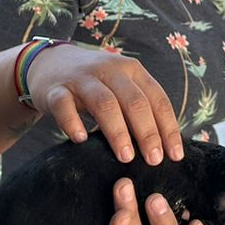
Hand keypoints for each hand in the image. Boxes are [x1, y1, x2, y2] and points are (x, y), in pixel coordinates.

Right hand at [27, 43, 182, 164]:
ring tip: (126, 157)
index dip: (168, 128)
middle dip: (147, 132)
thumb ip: (139, 110)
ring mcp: (81, 79)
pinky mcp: (56, 90)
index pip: (157, 99)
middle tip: (154, 160)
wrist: (50, 64)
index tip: (175, 156)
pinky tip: (81, 140)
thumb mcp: (120, 88)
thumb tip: (164, 147)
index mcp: (132, 70)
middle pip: (134, 101)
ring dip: (117, 131)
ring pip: (104, 103)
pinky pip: (64, 106)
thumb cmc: (95, 84)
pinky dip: (73, 122)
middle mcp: (110, 70)